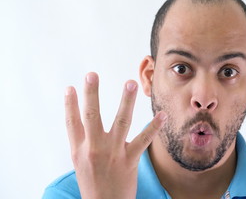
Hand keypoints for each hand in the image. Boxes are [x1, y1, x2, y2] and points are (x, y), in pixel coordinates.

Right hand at [64, 72, 166, 198]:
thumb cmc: (92, 183)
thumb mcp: (79, 162)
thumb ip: (81, 141)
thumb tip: (80, 119)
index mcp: (79, 149)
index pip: (72, 122)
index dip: (70, 104)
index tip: (71, 88)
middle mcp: (94, 148)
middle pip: (91, 117)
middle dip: (92, 94)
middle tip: (92, 75)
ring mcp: (113, 153)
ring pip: (121, 121)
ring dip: (126, 101)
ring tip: (130, 83)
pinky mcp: (130, 159)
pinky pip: (144, 139)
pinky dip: (154, 126)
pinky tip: (162, 114)